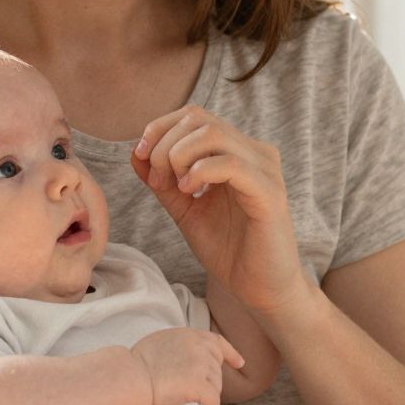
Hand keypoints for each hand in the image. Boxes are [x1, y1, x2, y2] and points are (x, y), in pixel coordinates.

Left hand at [132, 107, 311, 317]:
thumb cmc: (230, 249)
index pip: (194, 115)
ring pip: (213, 134)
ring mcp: (265, 170)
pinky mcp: (269, 193)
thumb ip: (163, 181)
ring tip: (175, 187)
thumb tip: (135, 152)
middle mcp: (255, 153)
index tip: (141, 159)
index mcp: (237, 152)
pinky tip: (190, 191)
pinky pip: (231, 164)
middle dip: (165, 144)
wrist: (261, 289)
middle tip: (157, 179)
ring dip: (178, 156)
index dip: (160, 129)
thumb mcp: (185, 210)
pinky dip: (201, 171)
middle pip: (199, 119)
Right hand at [132, 329, 243, 404]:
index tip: (239, 363)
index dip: (231, 353)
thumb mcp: (162, 342)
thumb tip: (191, 358)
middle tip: (190, 390)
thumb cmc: (138, 365)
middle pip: (216, 369)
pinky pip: (214, 400)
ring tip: (186, 398)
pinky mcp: (199, 384)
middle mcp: (199, 347)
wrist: (131, 377)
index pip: (217, 342)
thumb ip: (181, 346)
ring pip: (216, 385)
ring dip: (206, 394)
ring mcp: (200, 365)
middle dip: (209, 382)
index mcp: (189, 335)